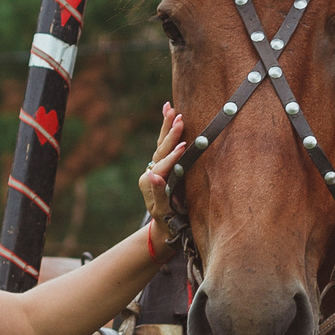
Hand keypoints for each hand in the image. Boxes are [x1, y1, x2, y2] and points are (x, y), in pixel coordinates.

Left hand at [138, 103, 188, 251]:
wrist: (165, 226)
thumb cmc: (169, 221)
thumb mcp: (164, 211)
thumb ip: (158, 193)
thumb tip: (153, 175)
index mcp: (149, 183)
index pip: (163, 167)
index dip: (173, 157)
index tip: (184, 147)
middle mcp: (149, 172)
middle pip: (159, 150)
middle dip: (170, 135)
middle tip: (180, 119)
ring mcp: (154, 167)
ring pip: (160, 143)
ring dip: (167, 126)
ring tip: (171, 109)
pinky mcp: (161, 164)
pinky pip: (163, 144)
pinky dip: (166, 129)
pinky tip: (169, 112)